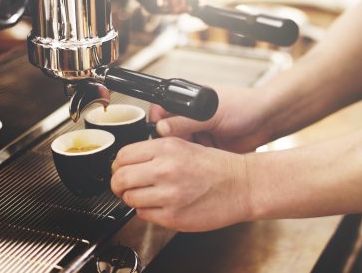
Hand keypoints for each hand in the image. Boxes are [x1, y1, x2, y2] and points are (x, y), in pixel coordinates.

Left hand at [111, 137, 251, 231]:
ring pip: (129, 199)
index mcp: (167, 148)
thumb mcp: (185, 145)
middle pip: (120, 178)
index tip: (122, 169)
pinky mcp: (174, 216)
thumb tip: (128, 162)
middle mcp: (166, 169)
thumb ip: (156, 151)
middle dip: (119, 184)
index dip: (119, 165)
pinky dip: (147, 212)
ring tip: (148, 196)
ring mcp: (169, 195)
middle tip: (125, 186)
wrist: (243, 185)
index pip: (122, 156)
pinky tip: (161, 205)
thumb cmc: (218, 167)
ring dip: (134, 199)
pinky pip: (144, 215)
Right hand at [151, 86, 272, 152]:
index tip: (161, 138)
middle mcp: (191, 117)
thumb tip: (161, 129)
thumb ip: (185, 122)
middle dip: (172, 143)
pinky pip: (194, 157)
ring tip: (195, 155)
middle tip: (179, 150)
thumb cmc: (244, 106)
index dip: (157, 124)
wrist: (267, 121)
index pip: (160, 111)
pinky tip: (203, 161)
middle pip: (167, 133)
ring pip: (179, 147)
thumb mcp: (211, 113)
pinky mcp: (207, 148)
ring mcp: (199, 133)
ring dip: (185, 153)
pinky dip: (196, 161)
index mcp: (188, 101)